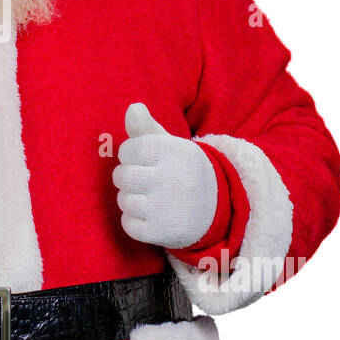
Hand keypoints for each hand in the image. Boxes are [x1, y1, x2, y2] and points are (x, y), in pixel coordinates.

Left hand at [113, 103, 217, 249]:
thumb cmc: (181, 169)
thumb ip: (146, 127)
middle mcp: (175, 179)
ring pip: (124, 201)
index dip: (130, 154)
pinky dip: (133, 221)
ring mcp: (170, 207)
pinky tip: (149, 214)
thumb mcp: (170, 145)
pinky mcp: (165, 232)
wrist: (217, 206)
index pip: (129, 150)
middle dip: (127, 177)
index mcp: (176, 152)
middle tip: (142, 178)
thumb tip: (132, 108)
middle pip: (123, 176)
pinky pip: (129, 225)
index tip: (143, 158)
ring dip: (129, 199)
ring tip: (147, 196)